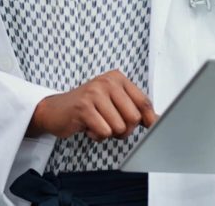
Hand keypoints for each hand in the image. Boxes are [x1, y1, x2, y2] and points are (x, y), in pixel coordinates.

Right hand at [26, 69, 157, 140]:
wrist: (55, 110)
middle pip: (134, 117)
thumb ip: (134, 108)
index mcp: (117, 78)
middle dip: (125, 129)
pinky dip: (97, 136)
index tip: (150, 127)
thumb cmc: (87, 106)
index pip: (144, 102)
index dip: (150, 119)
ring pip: (119, 127)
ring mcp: (94, 93)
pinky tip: (88, 127)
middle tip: (111, 125)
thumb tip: (158, 120)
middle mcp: (107, 82)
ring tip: (97, 123)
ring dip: (109, 133)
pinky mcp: (83, 107)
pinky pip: (104, 132)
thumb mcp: (112, 101)